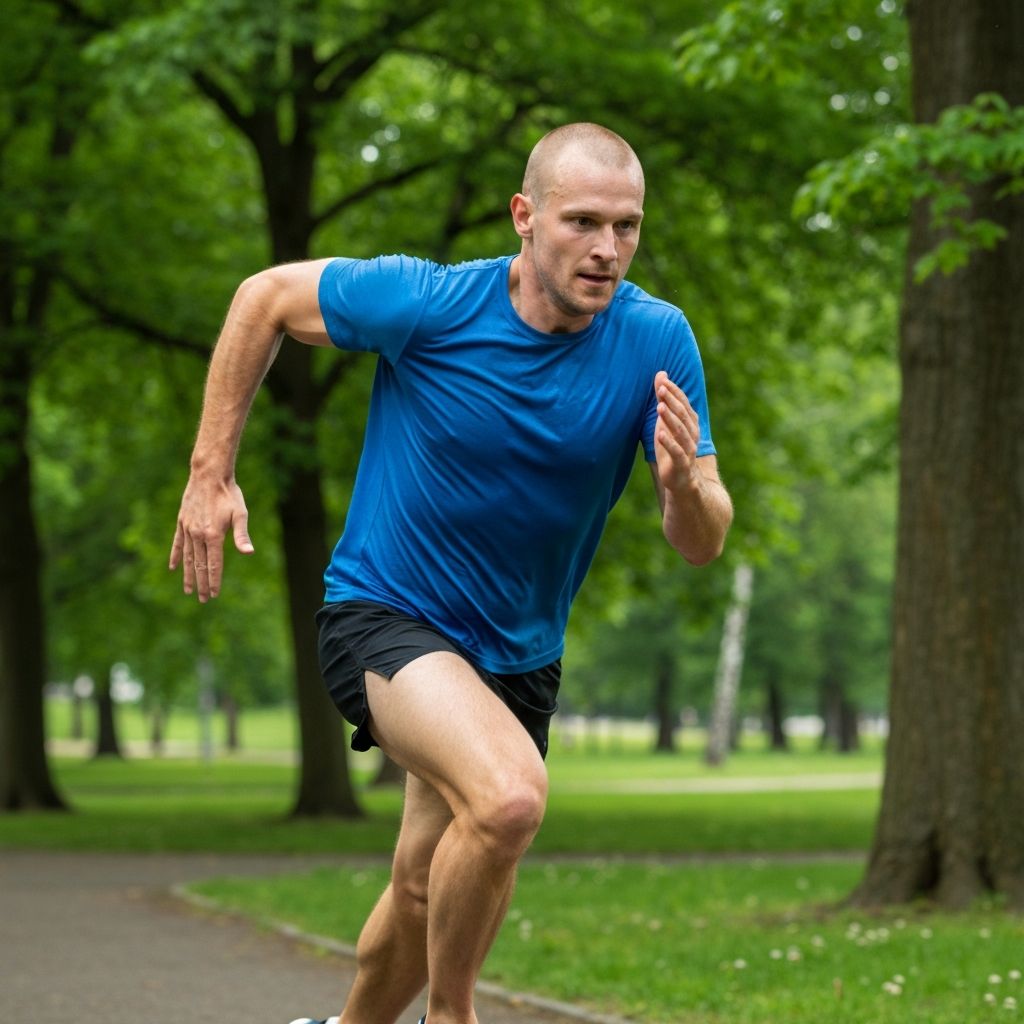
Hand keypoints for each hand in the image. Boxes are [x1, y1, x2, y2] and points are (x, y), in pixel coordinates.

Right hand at [169, 474, 253, 601]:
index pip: (214, 565)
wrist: (209, 475)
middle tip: (203, 600)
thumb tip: (248, 553)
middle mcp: (198, 535)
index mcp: (213, 535)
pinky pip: (178, 544)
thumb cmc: (229, 494)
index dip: (214, 581)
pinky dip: (176, 557)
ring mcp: (188, 529)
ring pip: (188, 558)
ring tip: (189, 590)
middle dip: (202, 584)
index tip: (214, 595)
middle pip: (200, 565)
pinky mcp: (182, 522)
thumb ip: (242, 535)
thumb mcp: (240, 513)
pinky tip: (173, 568)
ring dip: (189, 575)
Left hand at [653, 370, 701, 495]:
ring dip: (670, 419)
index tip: (662, 380)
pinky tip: (660, 433)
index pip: (683, 403)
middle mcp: (692, 433)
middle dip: (672, 401)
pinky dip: (669, 442)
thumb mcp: (665, 423)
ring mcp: (688, 449)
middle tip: (660, 389)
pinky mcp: (682, 464)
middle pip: (682, 415)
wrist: (682, 479)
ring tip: (660, 408)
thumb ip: (663, 400)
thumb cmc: (672, 448)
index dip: (674, 392)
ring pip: (681, 431)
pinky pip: (677, 451)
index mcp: (690, 422)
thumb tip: (661, 373)